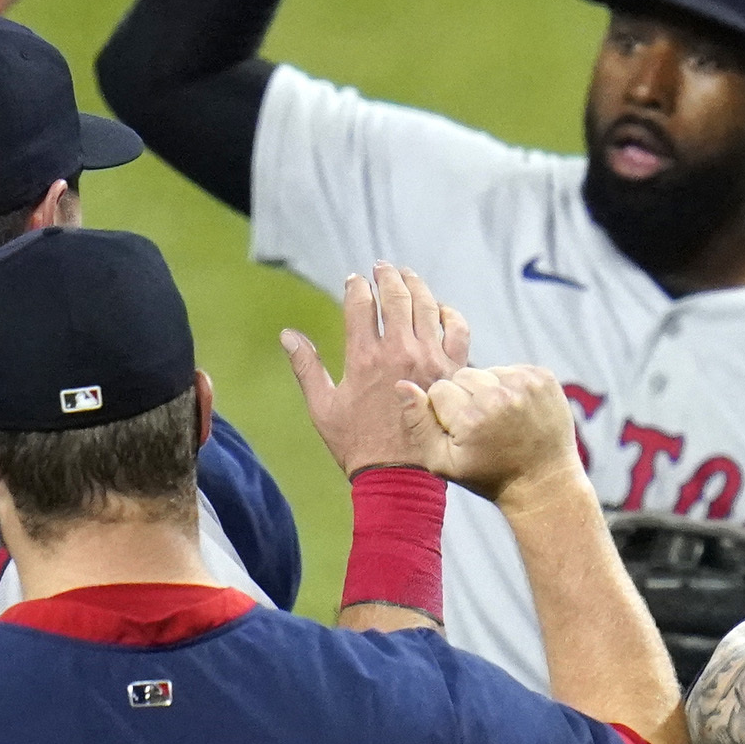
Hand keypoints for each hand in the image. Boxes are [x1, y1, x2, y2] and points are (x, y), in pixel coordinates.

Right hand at [282, 264, 472, 476]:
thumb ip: (306, 367)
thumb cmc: (356, 445)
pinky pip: (457, 330)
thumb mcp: (322, 407)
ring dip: (416, 286)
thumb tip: (287, 334)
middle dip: (386, 276)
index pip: (361, 304)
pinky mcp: (454, 371)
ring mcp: (431, 359)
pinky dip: (449, 314)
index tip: (353, 281)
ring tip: (408, 276)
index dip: (356, 286)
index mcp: (365, 357)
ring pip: (427, 306)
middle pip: (396, 297)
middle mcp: (400, 352)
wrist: (398, 476)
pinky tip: (440, 309)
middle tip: (381, 267)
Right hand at [417, 365, 581, 508]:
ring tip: (501, 419)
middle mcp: (498, 397)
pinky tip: (518, 411)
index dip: (445, 410)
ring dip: (489, 389)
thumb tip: (402, 385)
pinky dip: (511, 386)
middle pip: (462, 375)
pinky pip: (511, 369)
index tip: (462, 431)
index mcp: (470, 418)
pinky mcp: (543, 377)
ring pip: (487, 370)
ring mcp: (524, 384)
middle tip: (483, 425)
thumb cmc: (488, 475)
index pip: (438, 389)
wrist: (543, 480)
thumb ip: (419, 424)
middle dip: (466, 396)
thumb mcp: (444, 462)